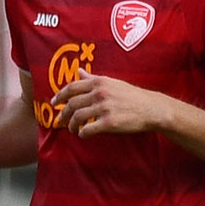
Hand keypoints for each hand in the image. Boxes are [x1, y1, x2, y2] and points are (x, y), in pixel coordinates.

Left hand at [52, 69, 167, 136]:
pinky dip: (82, 134)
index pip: (72, 87)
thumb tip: (78, 70)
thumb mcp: (112, 82)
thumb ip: (93, 78)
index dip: (59, 96)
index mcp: (99, 82)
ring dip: (71, 125)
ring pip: (78, 117)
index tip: (54, 103)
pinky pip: (88, 130)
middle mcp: (100, 93)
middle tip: (60, 121)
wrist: (151, 109)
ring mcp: (104, 108)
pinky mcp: (109, 123)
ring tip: (72, 129)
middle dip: (63, 114)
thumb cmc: (131, 96)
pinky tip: (83, 135)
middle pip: (72, 104)